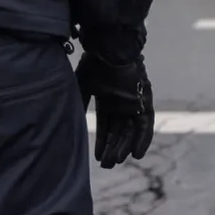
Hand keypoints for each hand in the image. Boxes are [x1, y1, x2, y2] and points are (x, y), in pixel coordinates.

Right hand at [75, 54, 154, 168]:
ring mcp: (134, 101)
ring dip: (125, 146)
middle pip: (119, 131)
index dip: (103, 142)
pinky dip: (143, 139)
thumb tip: (69, 122)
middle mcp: (121, 102)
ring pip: (131, 130)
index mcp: (107, 99)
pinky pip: (146, 123)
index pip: (107, 126)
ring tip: (116, 162)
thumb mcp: (82, 87)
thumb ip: (79, 104)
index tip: (98, 158)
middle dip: (113, 148)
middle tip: (106, 165)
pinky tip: (136, 154)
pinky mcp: (145, 99)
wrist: (109, 49)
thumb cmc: (94, 64)